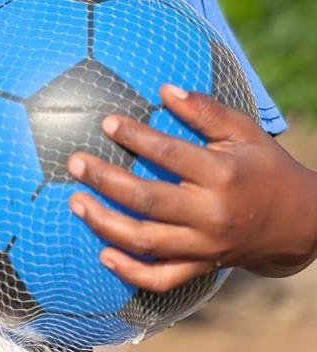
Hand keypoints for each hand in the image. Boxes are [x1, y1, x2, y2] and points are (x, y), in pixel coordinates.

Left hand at [67, 84, 316, 290]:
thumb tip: (165, 90)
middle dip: (106, 181)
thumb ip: (205, 110)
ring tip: (76, 203)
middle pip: (149, 200)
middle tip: (74, 162)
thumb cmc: (265, 166)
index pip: (169, 154)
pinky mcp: (203, 266)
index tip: (107, 122)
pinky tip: (104, 255)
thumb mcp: (244, 131)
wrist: (300, 222)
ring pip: (148, 241)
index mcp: (221, 175)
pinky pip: (163, 278)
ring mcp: (205, 245)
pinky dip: (132, 272)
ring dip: (107, 224)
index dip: (136, 137)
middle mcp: (211, 214)